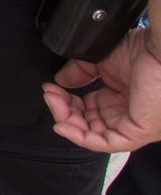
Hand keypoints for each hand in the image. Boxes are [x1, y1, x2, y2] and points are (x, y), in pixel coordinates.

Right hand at [43, 28, 160, 152]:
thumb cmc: (144, 51)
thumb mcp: (100, 59)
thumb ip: (78, 71)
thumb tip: (59, 81)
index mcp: (122, 97)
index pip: (88, 109)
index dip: (66, 101)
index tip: (51, 87)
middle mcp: (127, 112)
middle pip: (86, 123)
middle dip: (63, 110)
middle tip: (50, 93)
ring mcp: (132, 124)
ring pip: (92, 134)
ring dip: (67, 120)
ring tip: (53, 101)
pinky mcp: (137, 132)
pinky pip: (104, 143)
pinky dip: (79, 137)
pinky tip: (62, 124)